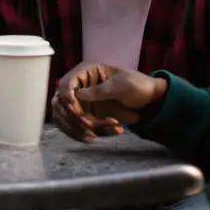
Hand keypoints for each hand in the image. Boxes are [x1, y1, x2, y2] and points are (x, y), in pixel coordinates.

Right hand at [52, 63, 166, 142]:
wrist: (148, 99)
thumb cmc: (135, 85)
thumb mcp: (119, 86)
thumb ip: (98, 91)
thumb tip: (76, 95)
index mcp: (86, 72)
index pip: (66, 83)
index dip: (68, 98)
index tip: (78, 112)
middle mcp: (79, 86)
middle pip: (61, 102)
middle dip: (72, 118)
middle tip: (89, 128)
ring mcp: (81, 102)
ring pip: (66, 117)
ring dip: (76, 128)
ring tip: (93, 136)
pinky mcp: (86, 115)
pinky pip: (74, 126)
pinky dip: (81, 134)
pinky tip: (94, 137)